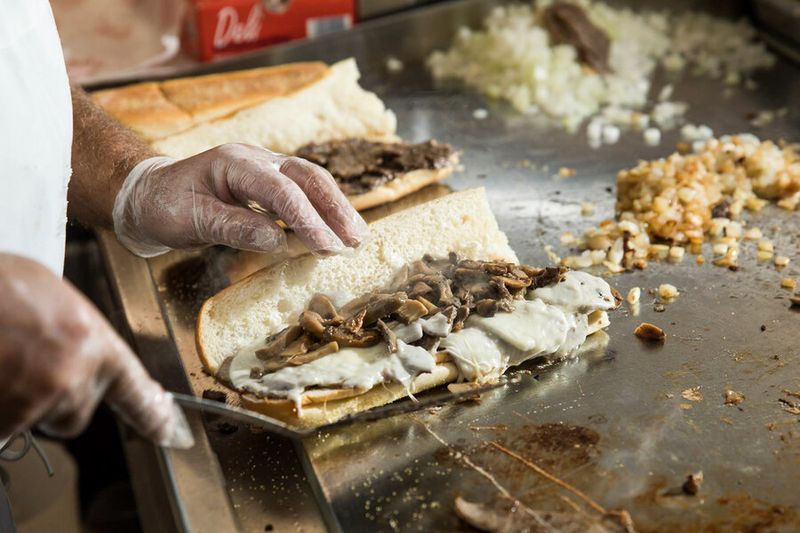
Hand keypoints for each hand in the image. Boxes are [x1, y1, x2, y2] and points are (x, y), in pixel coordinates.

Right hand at [0, 254, 191, 447]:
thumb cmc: (3, 286)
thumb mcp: (52, 295)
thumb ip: (72, 332)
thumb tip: (72, 347)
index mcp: (94, 340)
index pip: (136, 389)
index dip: (152, 414)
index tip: (167, 431)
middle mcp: (75, 375)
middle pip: (75, 415)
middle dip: (53, 403)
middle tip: (27, 371)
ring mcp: (41, 399)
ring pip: (33, 421)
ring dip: (17, 403)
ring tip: (3, 362)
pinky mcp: (10, 418)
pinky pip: (5, 428)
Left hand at [112, 144, 368, 256]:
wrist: (149, 193)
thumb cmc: (164, 206)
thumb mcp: (189, 220)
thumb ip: (232, 227)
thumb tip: (276, 241)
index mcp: (234, 163)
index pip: (281, 190)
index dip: (307, 219)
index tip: (326, 247)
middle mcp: (256, 159)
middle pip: (308, 177)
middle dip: (336, 208)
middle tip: (356, 239)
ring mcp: (266, 167)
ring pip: (312, 181)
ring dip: (337, 208)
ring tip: (358, 237)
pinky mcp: (270, 182)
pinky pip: (304, 192)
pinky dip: (325, 210)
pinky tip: (338, 230)